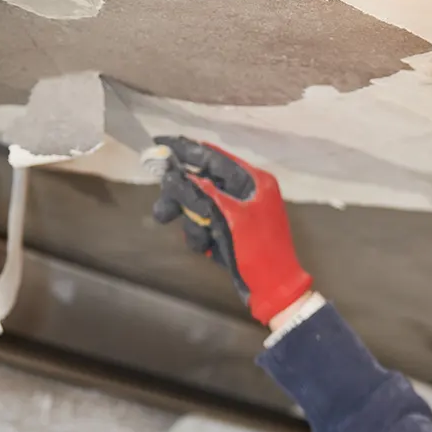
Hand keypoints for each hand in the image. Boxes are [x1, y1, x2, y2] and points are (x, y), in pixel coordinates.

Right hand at [150, 137, 313, 324]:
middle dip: (182, 198)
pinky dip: (201, 235)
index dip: (185, 150)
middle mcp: (243, 191)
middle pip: (201, 181)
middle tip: (163, 212)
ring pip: (198, 204)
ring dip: (193, 223)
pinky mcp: (229, 229)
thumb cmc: (258, 251)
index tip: (159, 142)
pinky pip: (204, 223)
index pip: (213, 156)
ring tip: (199, 241)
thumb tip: (177, 175)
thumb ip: (203, 193)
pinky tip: (207, 248)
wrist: (272, 288)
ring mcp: (236, 211)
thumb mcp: (231, 218)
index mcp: (252, 181)